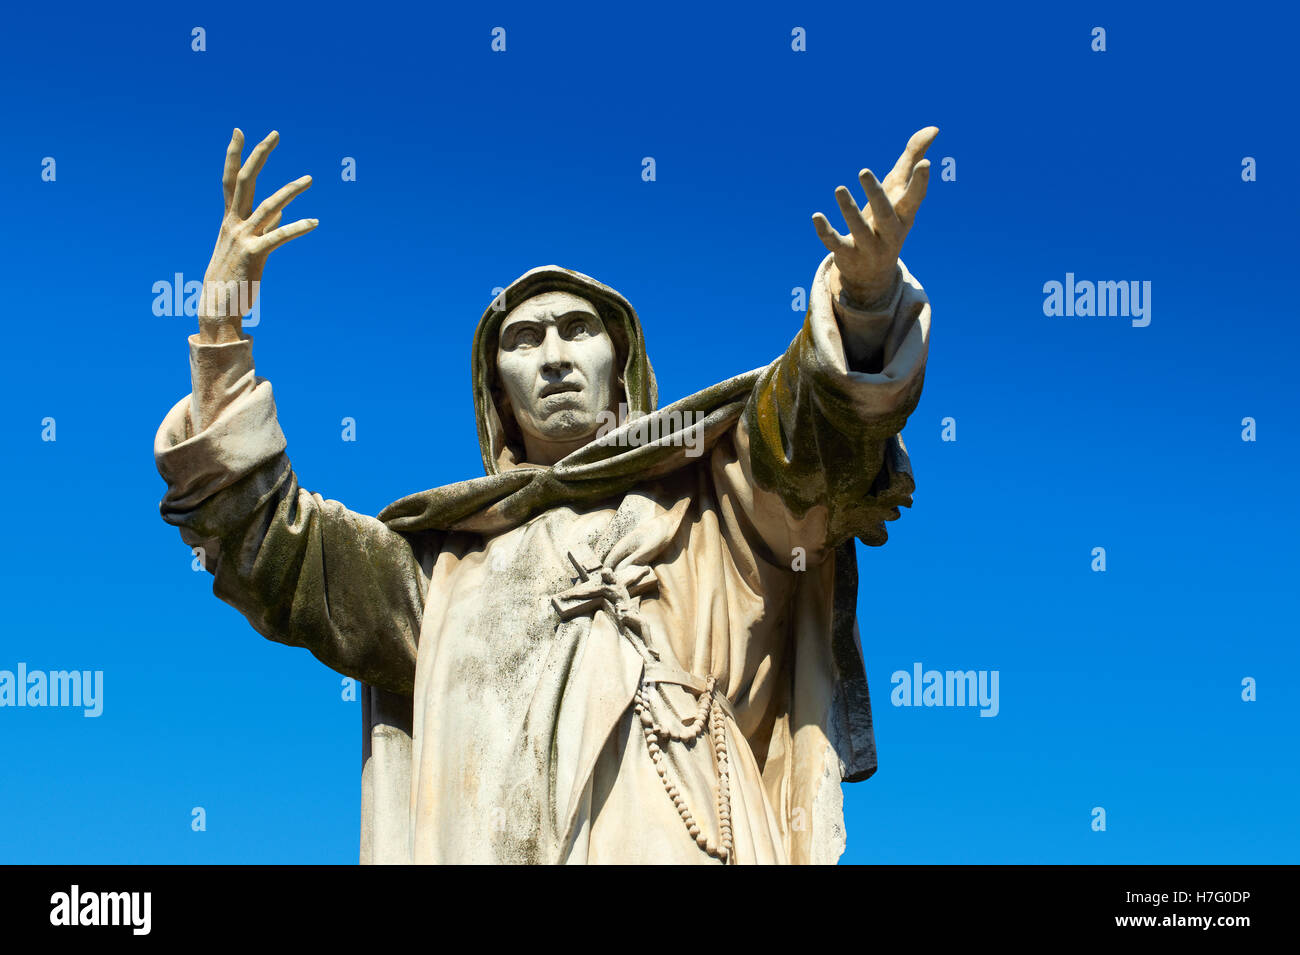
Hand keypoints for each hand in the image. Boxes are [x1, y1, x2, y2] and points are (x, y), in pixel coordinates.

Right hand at [198, 129, 316, 342]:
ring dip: (290, 190)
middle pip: (244, 181)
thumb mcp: (247, 248)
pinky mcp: (253, 255)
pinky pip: (278, 237)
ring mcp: (242, 238)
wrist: (218, 307)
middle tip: (275, 133)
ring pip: (268, 206)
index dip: (235, 156)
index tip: (239, 131)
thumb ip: (263, 227)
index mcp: (230, 221)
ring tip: (310, 178)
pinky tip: (314, 222)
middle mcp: (233, 224)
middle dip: (259, 156)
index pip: (231, 181)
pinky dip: (297, 228)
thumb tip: (282, 211)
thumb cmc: (234, 279)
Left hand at [812, 126, 936, 309]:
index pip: (915, 198)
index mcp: (905, 215)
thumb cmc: (888, 220)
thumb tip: (934, 128)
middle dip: (875, 194)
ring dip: (849, 210)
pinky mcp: (848, 255)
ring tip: (839, 188)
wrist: (873, 274)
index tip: (925, 164)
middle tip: (864, 170)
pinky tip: (816, 216)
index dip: (920, 183)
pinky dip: (825, 231)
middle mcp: (890, 232)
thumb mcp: (900, 191)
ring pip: (859, 229)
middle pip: (885, 214)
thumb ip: (913, 158)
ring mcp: (869, 247)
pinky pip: (835, 243)